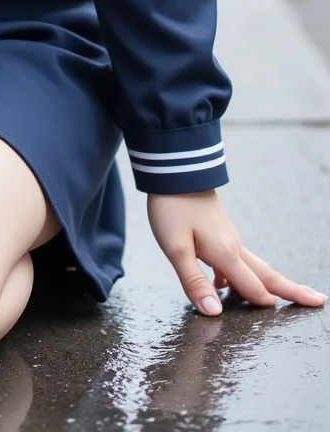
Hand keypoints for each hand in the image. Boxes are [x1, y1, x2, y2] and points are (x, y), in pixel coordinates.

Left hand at [148, 191, 325, 314]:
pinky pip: (237, 258)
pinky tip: (225, 283)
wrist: (173, 168)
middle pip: (266, 274)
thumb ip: (194, 281)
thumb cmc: (172, 207)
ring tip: (277, 298)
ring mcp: (228, 236)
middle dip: (290, 290)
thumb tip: (214, 312)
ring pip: (253, 266)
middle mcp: (233, 245)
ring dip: (268, 283)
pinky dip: (241, 273)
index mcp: (226, 253)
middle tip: (317, 300)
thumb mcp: (176, 248)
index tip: (287, 319)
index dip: (265, 304)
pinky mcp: (219, 229)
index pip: (252, 287)